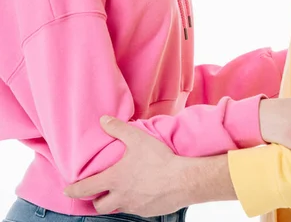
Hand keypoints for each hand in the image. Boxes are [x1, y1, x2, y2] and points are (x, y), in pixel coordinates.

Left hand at [64, 116, 186, 216]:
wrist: (182, 180)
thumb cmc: (158, 159)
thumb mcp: (137, 138)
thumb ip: (118, 128)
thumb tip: (103, 120)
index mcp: (114, 179)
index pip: (86, 188)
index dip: (74, 190)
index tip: (67, 190)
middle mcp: (120, 196)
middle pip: (99, 205)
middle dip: (96, 200)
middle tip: (97, 192)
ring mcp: (134, 206)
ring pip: (117, 208)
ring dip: (114, 201)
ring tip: (118, 192)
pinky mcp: (146, 212)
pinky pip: (134, 209)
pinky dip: (132, 202)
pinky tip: (140, 192)